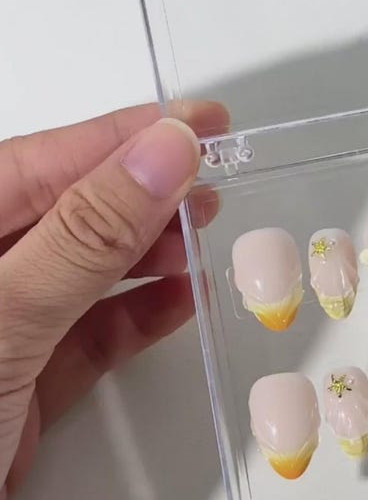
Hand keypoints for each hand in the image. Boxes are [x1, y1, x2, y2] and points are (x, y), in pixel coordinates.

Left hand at [0, 101, 226, 499]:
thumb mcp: (5, 318)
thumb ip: (86, 236)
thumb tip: (161, 155)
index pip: (49, 160)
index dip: (131, 134)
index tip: (199, 120)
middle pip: (73, 209)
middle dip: (148, 191)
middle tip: (214, 175)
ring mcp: (4, 324)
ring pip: (89, 269)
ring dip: (152, 251)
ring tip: (205, 232)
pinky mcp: (25, 378)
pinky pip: (94, 332)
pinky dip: (142, 316)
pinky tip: (182, 299)